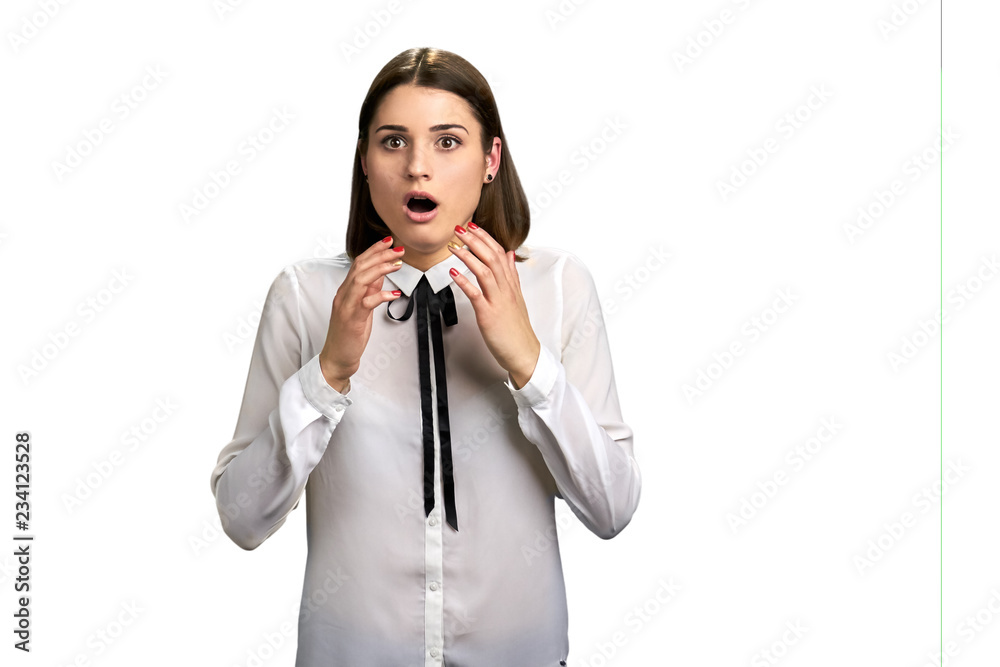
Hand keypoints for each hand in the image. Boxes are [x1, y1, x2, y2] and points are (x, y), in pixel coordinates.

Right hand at [319, 236, 403, 390]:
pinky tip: (394, 294)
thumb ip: (370, 289)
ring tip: (397, 264)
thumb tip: (382, 272)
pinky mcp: (352, 319)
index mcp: (346, 290)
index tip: (389, 241)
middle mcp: (344, 294)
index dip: (374, 250)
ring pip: (361, 279)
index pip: (359, 263)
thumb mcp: (362, 307)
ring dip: (381, 269)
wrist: (337, 357)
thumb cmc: (349, 333)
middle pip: (360, 266)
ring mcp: (347, 306)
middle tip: (398, 249)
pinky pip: (366, 302)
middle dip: (380, 254)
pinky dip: (381, 295)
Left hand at [447, 222, 540, 388]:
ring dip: (469, 256)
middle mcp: (506, 289)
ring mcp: (498, 301)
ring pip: (485, 271)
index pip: (500, 253)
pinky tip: (453, 273)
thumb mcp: (517, 296)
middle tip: (460, 228)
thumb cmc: (517, 328)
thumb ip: (512, 274)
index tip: (473, 226)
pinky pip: (476, 295)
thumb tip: (509, 254)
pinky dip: (464, 282)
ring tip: (454, 245)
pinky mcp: (489, 315)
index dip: (486, 238)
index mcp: (511, 284)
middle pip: (492, 257)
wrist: (524, 352)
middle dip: (475, 240)